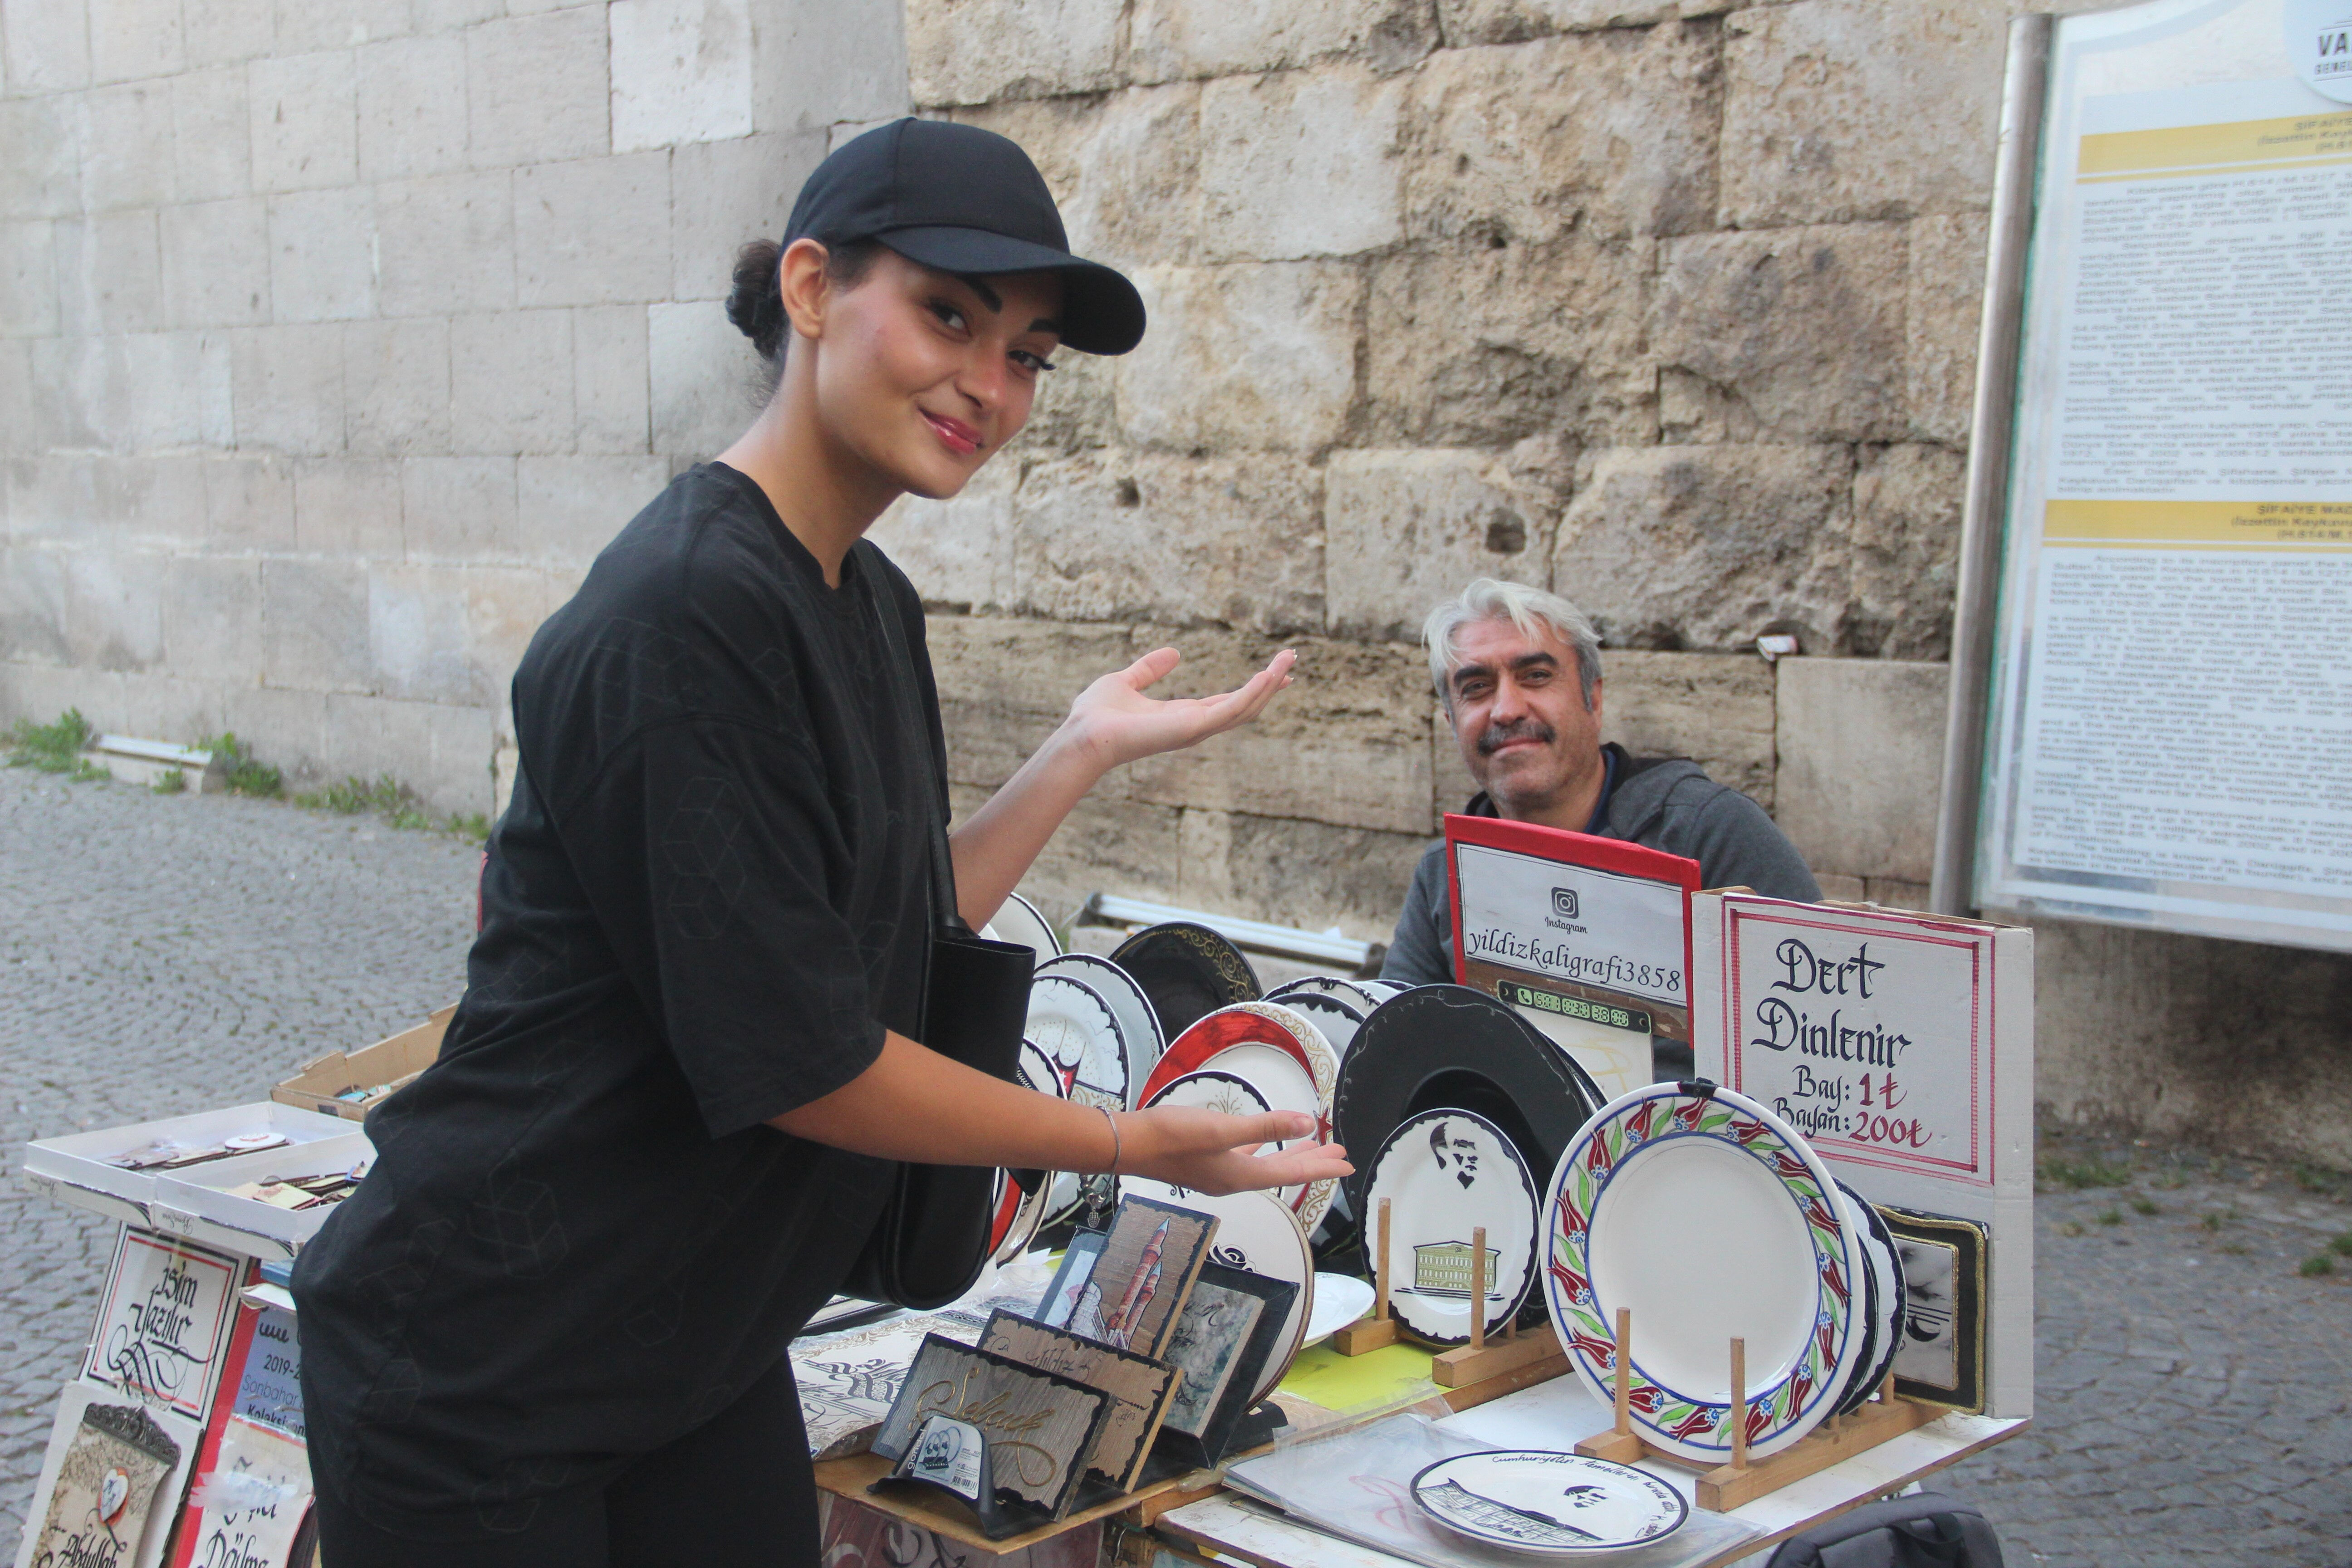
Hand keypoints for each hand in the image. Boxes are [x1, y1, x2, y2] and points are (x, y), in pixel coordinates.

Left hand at [1065, 647, 1296, 772]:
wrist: (1083, 735)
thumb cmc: (1096, 715)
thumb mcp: (1126, 681)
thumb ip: (1150, 669)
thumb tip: (1175, 653)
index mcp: (1182, 715)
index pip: (1227, 701)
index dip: (1253, 686)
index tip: (1275, 669)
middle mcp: (1195, 725)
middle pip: (1244, 705)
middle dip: (1270, 683)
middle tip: (1292, 659)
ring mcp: (1196, 729)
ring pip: (1245, 707)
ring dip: (1269, 683)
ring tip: (1289, 659)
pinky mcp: (1193, 727)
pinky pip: (1232, 709)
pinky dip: (1253, 692)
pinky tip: (1268, 674)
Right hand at [1116, 1105, 1350, 1196]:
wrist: (1127, 1144)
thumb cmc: (1171, 1136)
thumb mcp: (1221, 1129)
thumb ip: (1264, 1127)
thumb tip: (1307, 1122)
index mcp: (1240, 1176)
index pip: (1293, 1173)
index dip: (1322, 1168)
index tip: (1347, 1164)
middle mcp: (1233, 1180)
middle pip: (1284, 1171)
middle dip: (1313, 1162)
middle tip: (1339, 1155)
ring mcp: (1218, 1172)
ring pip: (1267, 1164)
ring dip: (1291, 1154)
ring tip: (1312, 1146)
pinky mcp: (1205, 1160)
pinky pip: (1246, 1157)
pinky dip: (1263, 1149)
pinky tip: (1260, 1144)